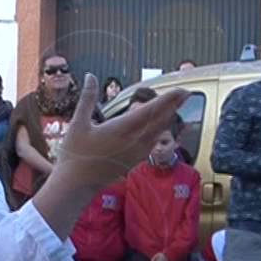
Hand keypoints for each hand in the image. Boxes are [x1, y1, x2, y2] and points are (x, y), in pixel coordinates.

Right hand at [52, 75, 189, 195]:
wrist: (76, 185)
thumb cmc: (74, 155)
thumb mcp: (78, 123)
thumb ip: (87, 98)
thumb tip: (90, 75)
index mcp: (121, 129)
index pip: (150, 111)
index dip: (168, 100)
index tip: (181, 90)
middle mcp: (133, 142)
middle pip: (160, 121)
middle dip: (173, 106)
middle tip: (186, 93)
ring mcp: (135, 154)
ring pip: (158, 133)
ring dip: (168, 118)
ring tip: (176, 107)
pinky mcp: (134, 162)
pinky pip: (152, 144)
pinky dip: (159, 133)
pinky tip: (161, 129)